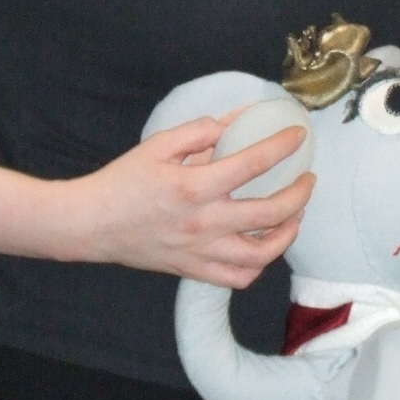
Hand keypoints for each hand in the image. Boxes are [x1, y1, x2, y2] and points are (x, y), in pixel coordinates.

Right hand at [63, 116, 313, 287]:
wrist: (92, 224)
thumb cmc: (123, 181)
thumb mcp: (158, 145)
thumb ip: (200, 131)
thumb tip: (236, 121)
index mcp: (194, 186)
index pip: (253, 163)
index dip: (281, 146)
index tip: (297, 135)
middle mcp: (204, 222)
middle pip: (271, 212)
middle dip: (300, 193)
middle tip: (307, 178)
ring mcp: (201, 251)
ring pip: (263, 253)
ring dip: (288, 233)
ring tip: (295, 214)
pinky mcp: (194, 269)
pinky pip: (239, 277)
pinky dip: (259, 265)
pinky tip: (265, 246)